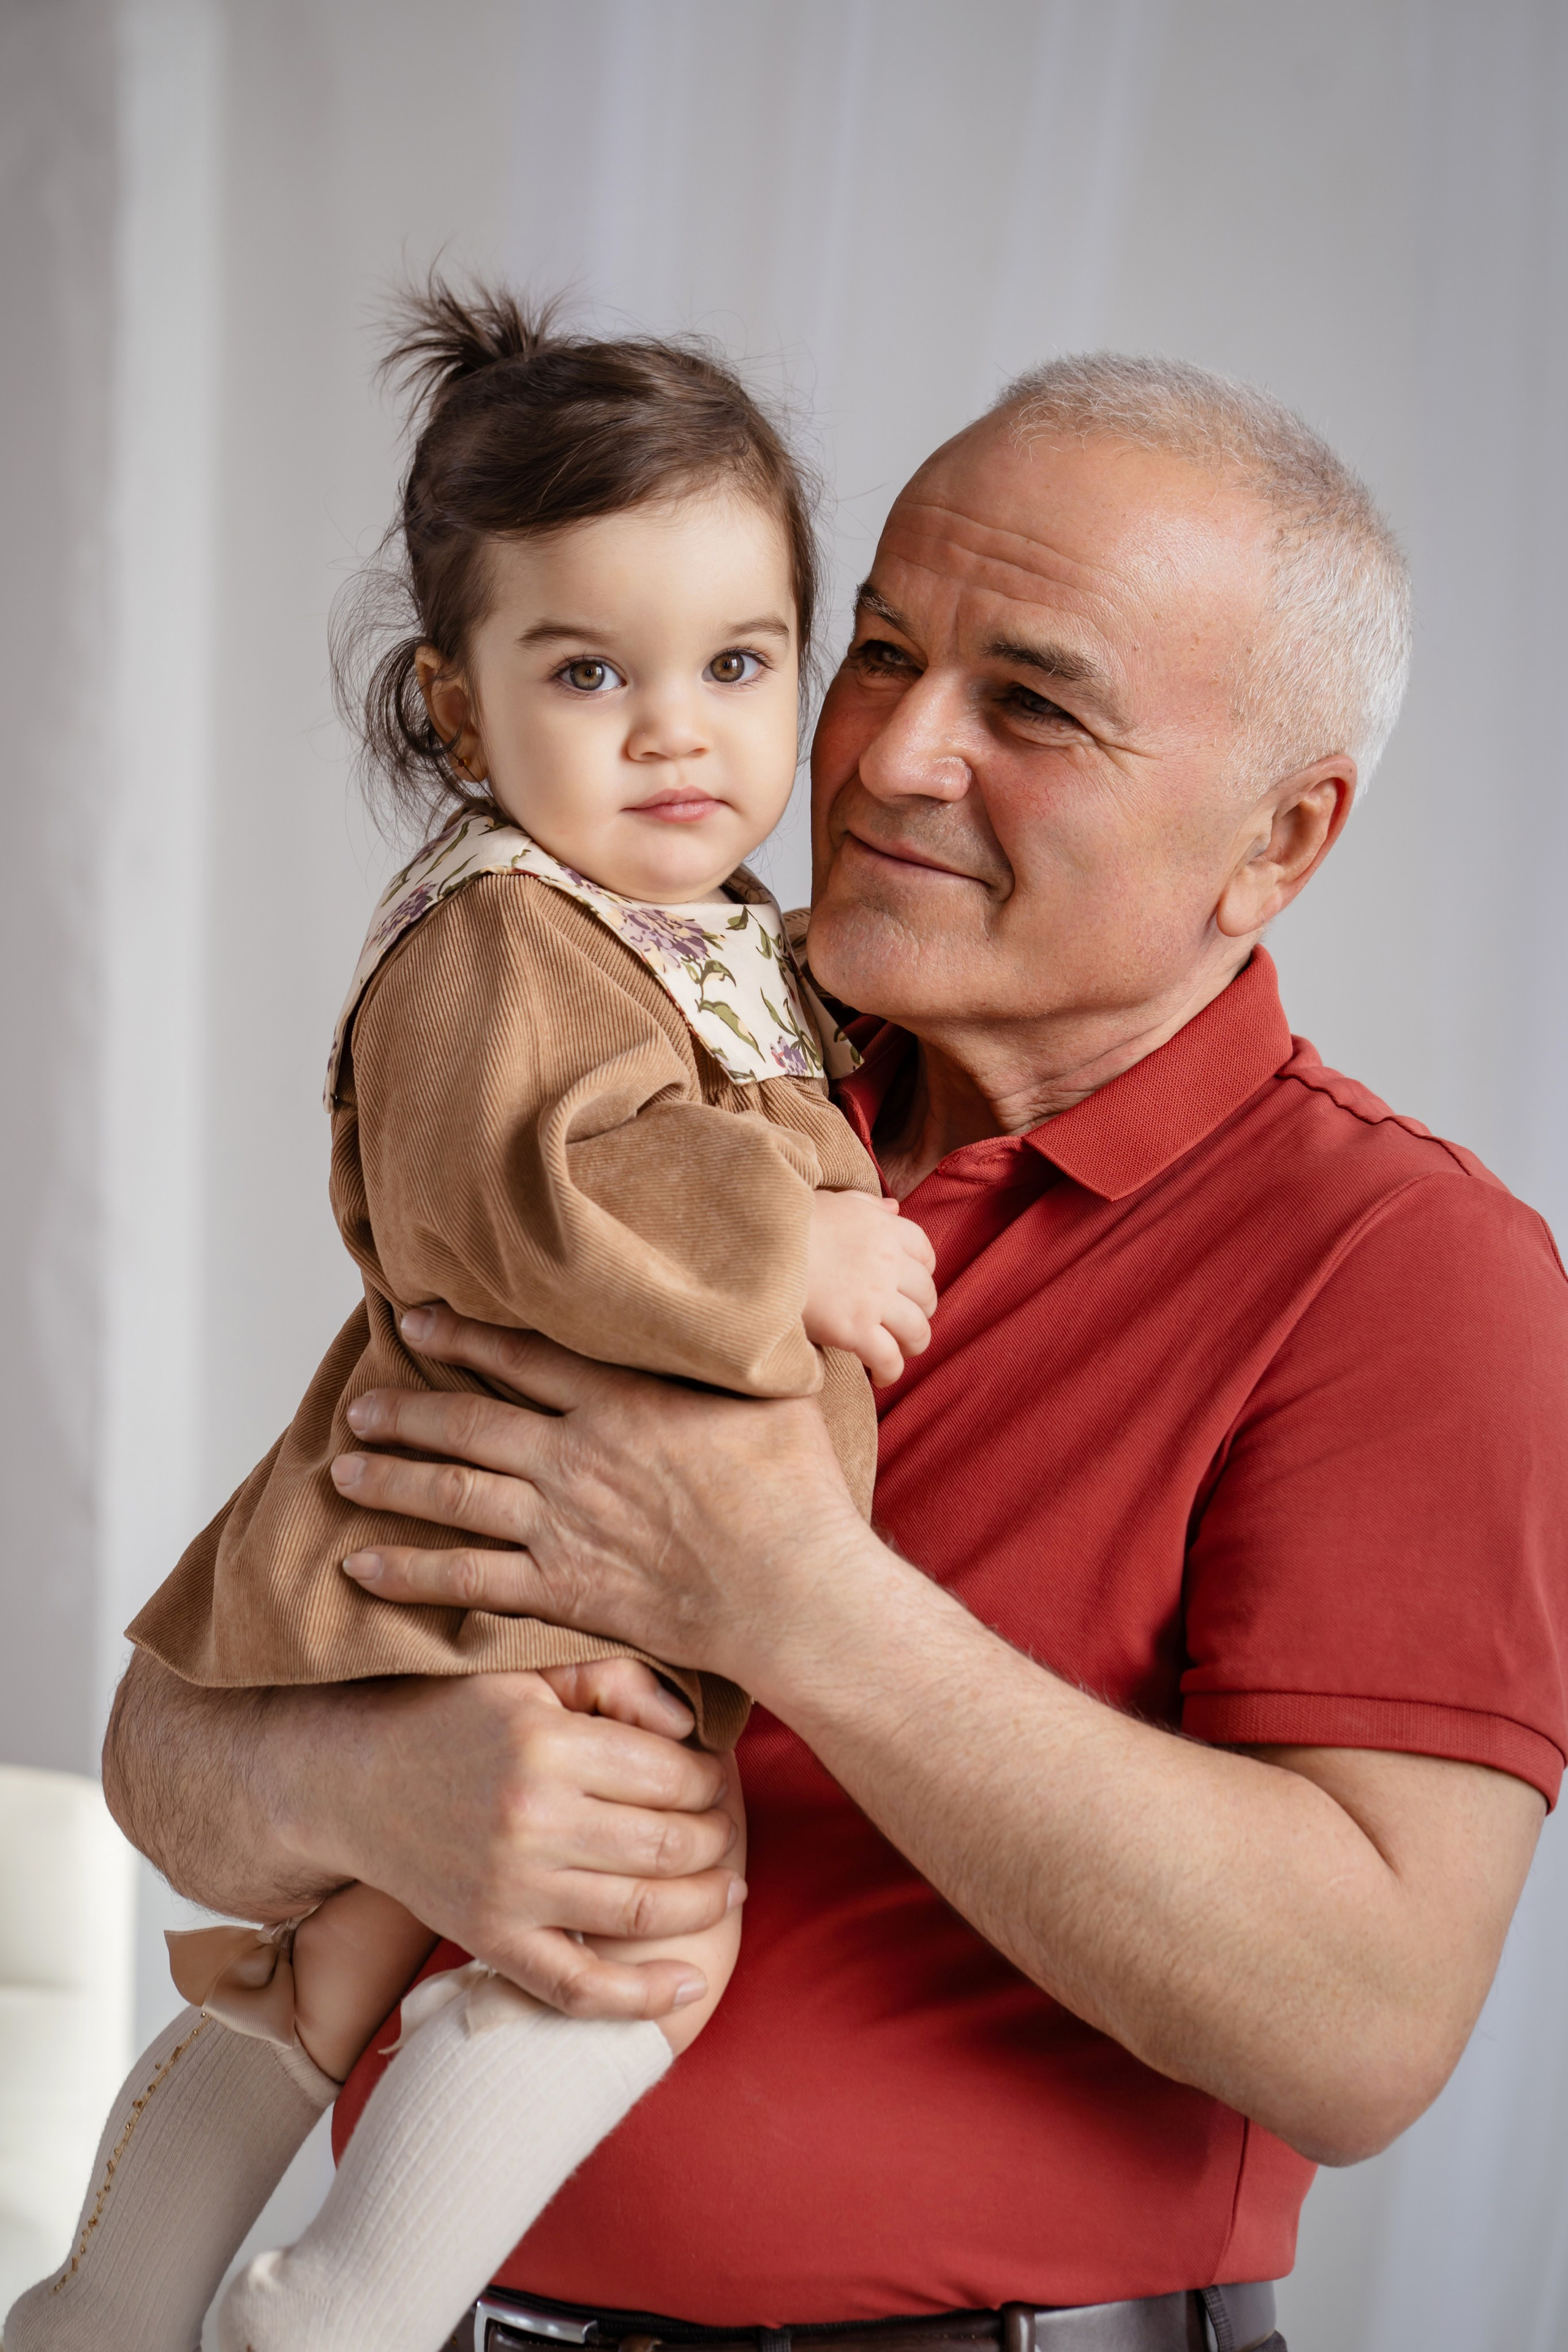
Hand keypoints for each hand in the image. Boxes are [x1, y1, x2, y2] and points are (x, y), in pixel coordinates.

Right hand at [293, 1659, 744, 2019]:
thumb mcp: (530, 1671)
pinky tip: (686, 1987)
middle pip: (669, 1846)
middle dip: (718, 1841)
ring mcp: (510, 1890)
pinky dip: (638, 2000)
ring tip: (728, 1887)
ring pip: (641, 1913)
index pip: (673, 1775)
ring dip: (703, 1905)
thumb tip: (689, 1727)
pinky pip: (576, 1987)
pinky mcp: (489, 1939)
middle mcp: (532, 1822)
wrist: (352, 1779)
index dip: (712, 1780)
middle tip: (728, 1831)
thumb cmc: (453, 1715)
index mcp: (548, 1746)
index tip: (716, 1778)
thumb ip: (615, 1680)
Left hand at [333, 1304, 886, 1701]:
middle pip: (469, 1422)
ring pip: (455, 1493)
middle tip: (359, 1406)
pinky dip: (410, 1572)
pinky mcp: (563, 1590)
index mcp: (624, 1399)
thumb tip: (749, 1302)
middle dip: (405, 1411)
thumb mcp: (778, 1391)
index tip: (415, 1321)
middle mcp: (577, 1455)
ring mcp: (563, 1525)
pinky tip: (362, 1567)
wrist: (794, 1592)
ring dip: (392, 1478)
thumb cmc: (799, 1492)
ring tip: (343, 1468)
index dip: (462, 1335)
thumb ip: (739, 1348)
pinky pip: (468, 1580)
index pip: (522, 1354)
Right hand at [804, 1189, 936, 1383]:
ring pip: (917, 1332)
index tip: (906, 1289)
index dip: (921, 1275)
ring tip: (897, 1353)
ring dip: (912, 1346)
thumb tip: (893, 1208)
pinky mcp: (855, 1330)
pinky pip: (889, 1359)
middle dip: (919, 1313)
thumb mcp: (833, 1200)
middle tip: (900, 1325)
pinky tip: (879, 1377)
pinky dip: (890, 1372)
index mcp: (885, 1230)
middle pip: (926, 1296)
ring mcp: (874, 1299)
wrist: (757, 1247)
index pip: (925, 1255)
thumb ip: (866, 1204)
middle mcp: (888, 1264)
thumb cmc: (787, 1224)